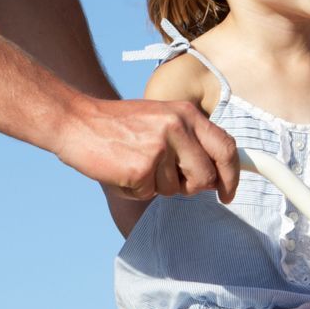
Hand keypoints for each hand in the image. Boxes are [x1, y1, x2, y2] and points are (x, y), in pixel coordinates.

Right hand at [59, 96, 239, 201]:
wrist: (77, 122)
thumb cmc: (119, 125)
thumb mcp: (163, 119)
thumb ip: (191, 140)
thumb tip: (217, 175)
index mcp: (186, 114)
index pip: (226, 148)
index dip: (232, 176)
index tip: (228, 193)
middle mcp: (177, 128)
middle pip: (206, 177)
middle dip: (192, 187)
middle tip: (168, 180)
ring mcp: (159, 148)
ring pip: (177, 189)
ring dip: (157, 186)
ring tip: (136, 163)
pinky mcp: (141, 168)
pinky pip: (150, 194)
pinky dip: (136, 189)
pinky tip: (123, 169)